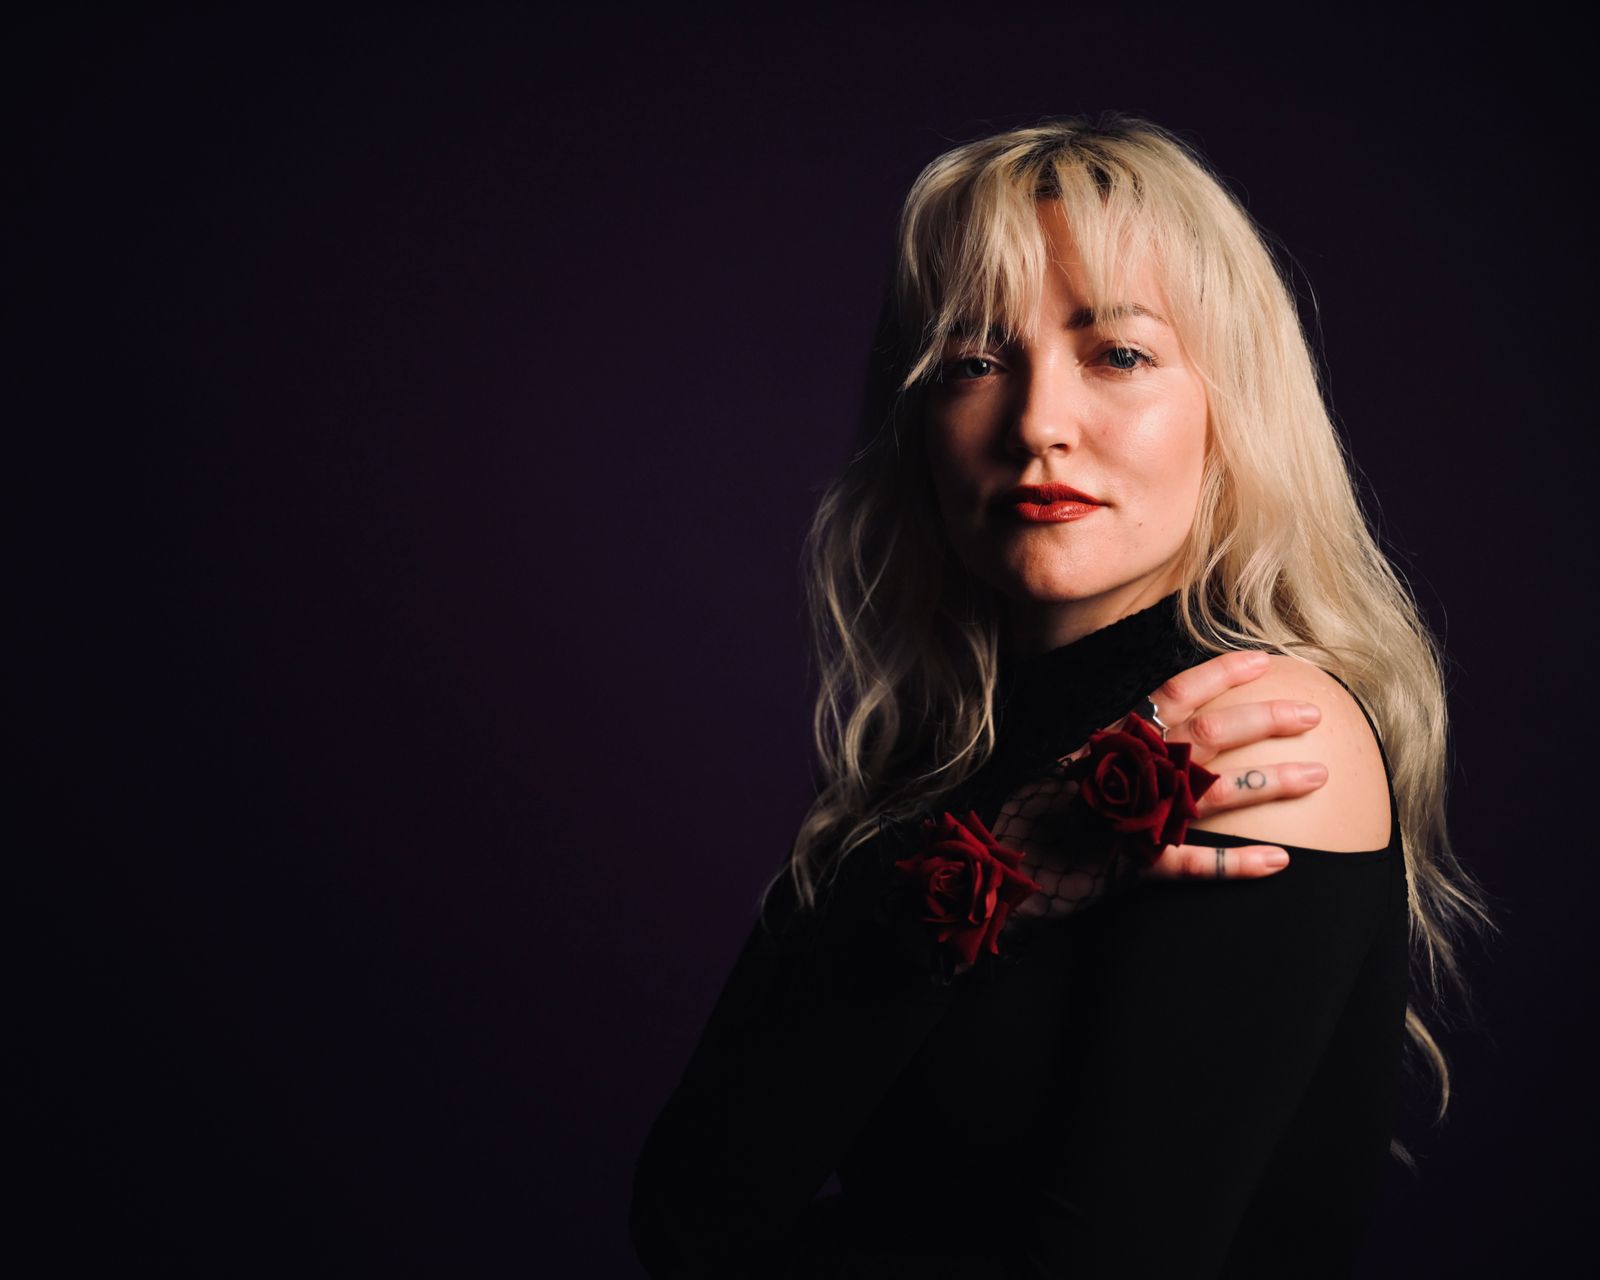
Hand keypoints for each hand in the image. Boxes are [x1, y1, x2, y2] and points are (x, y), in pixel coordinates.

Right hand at [993, 650, 1324, 925]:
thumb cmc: (1022, 820)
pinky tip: (1280, 861)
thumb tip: (1153, 734)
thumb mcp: (1063, 770)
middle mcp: (1121, 773)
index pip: (1170, 695)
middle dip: (1265, 720)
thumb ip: (1109, 754)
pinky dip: (1236, 864)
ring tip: (1321, 776)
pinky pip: (1189, 865)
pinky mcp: (1125, 869)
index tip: (1264, 659)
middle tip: (1316, 713)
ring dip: (1270, 784)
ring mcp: (1126, 819)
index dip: (1219, 674)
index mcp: (1107, 743)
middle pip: (1205, 735)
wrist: (984, 873)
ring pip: (1210, 794)